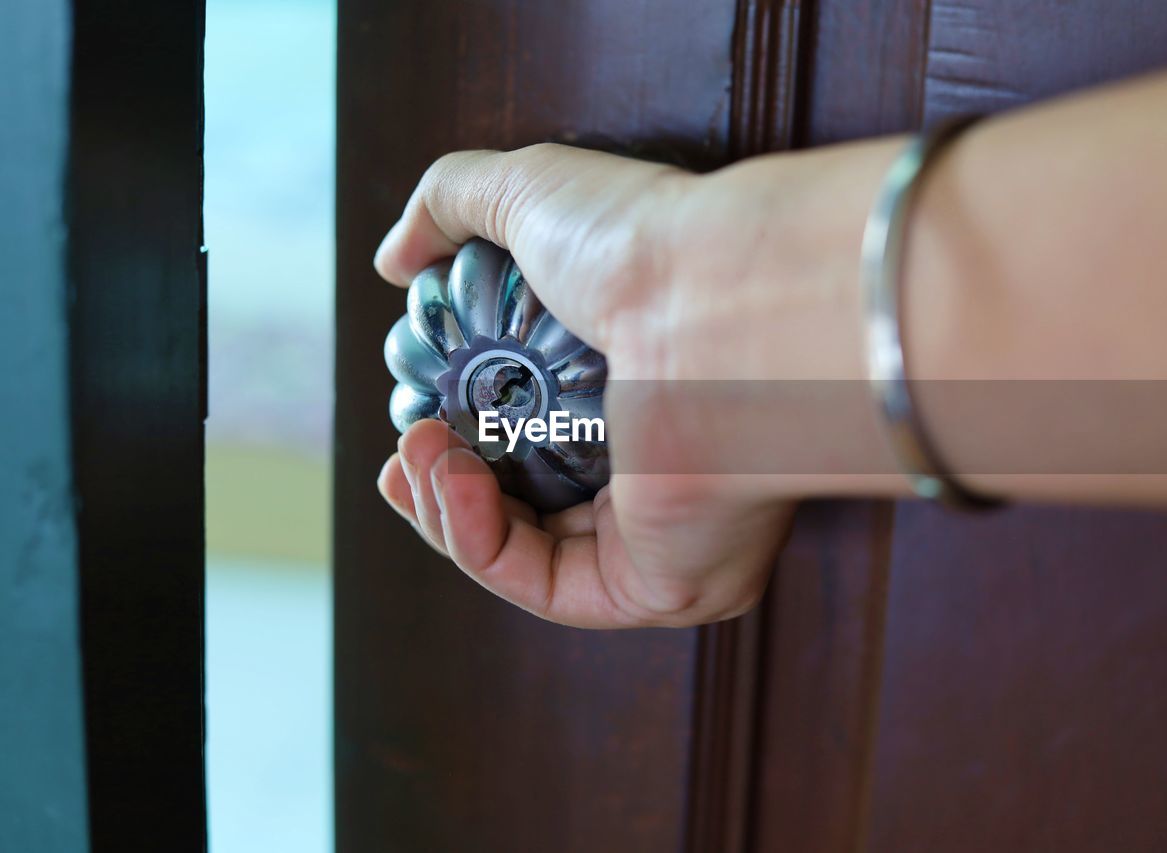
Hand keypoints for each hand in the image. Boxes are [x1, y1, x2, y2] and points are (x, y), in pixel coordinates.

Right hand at [374, 140, 904, 627]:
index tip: (406, 425)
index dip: (457, 444)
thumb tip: (393, 260)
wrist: (710, 296)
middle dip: (442, 489)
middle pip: (523, 510)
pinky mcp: (660, 581)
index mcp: (636, 395)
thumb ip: (451, 206)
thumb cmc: (643, 245)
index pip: (533, 444)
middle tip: (404, 450)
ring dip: (446, 512)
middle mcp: (658, 471)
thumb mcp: (525, 194)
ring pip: (527, 558)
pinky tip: (452, 484)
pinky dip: (478, 543)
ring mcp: (661, 534)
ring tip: (417, 453)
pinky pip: (547, 586)